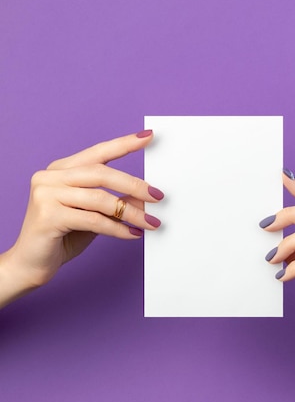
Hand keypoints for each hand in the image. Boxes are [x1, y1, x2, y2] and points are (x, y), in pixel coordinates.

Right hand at [4, 130, 162, 293]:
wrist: (29, 265)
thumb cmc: (61, 238)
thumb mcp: (93, 216)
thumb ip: (113, 202)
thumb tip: (143, 196)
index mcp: (60, 170)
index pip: (97, 153)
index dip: (123, 144)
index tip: (148, 137)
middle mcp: (50, 177)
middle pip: (100, 173)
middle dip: (134, 184)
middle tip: (158, 196)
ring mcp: (46, 195)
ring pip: (99, 198)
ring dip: (130, 212)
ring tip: (151, 222)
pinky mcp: (48, 216)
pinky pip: (93, 220)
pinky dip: (117, 228)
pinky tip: (132, 234)